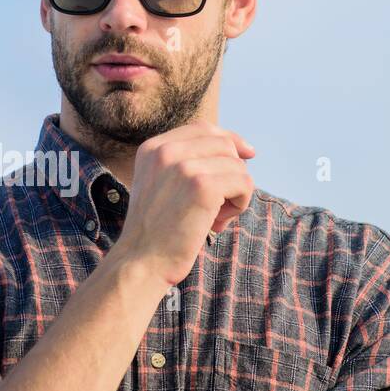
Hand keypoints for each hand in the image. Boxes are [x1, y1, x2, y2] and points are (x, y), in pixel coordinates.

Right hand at [110, 122, 256, 286]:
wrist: (142, 261)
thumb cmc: (157, 232)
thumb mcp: (161, 185)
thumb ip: (186, 163)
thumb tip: (240, 151)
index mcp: (153, 148)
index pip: (203, 129)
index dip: (230, 139)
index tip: (247, 154)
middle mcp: (166, 151)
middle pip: (224, 145)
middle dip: (231, 172)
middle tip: (218, 205)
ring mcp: (184, 167)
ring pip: (237, 166)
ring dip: (235, 193)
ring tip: (214, 218)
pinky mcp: (203, 186)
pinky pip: (244, 183)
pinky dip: (240, 204)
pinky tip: (218, 222)